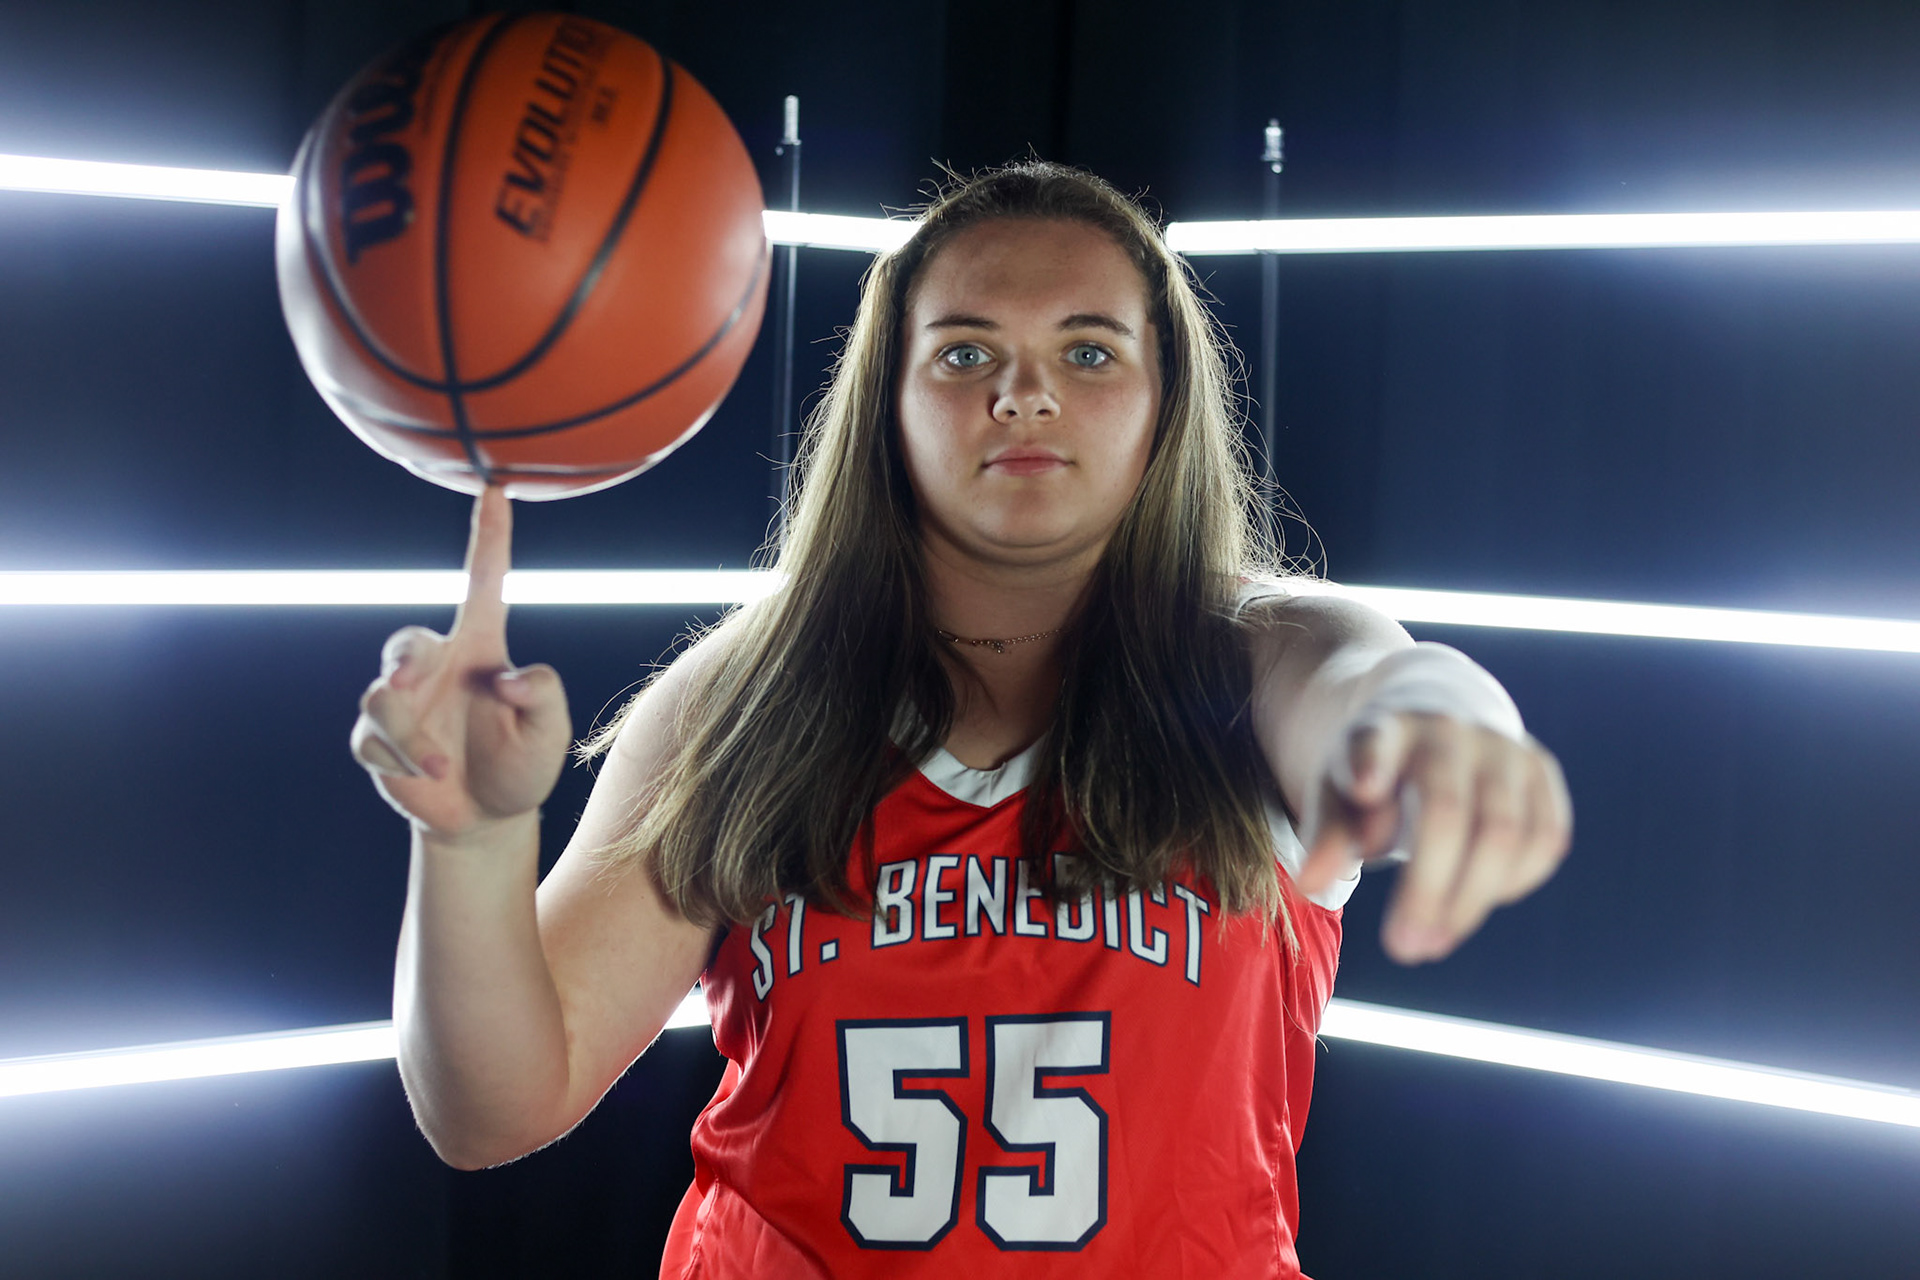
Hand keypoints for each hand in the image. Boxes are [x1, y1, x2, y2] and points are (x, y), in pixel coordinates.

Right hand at [350, 486, 570, 839]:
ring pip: (382, 696)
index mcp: (481, 650)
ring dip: (411, 737)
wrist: (484, 820)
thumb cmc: (522, 765)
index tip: (495, 489)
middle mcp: (437, 667)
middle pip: (404, 641)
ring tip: (441, 767)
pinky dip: (400, 761)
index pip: (483, 582)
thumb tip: (505, 676)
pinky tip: (427, 779)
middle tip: (409, 684)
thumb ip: (544, 695)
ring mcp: (402, 703)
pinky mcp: (375, 738)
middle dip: (404, 661)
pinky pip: (370, 737)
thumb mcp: (549, 732)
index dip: (488, 536)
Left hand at [1297, 712, 1571, 963]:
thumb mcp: (1337, 800)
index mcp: (1383, 730)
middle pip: (1447, 811)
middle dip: (1427, 890)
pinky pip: (1544, 839)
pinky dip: (1513, 882)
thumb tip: (1311, 884)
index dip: (1371, 761)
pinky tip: (1476, 900)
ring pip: (1505, 834)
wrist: (1435, 738)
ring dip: (1470, 902)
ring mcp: (1503, 747)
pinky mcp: (1541, 770)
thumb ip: (1326, 836)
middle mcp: (1448, 730)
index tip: (1363, 787)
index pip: (1375, 741)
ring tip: (1431, 943)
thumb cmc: (1373, 781)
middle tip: (1403, 948)